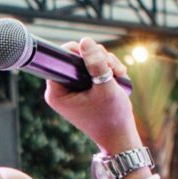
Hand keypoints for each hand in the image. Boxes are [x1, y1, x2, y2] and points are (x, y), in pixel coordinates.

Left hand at [39, 38, 139, 154]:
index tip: (95, 55)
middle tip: (114, 68)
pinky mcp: (84, 89)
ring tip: (119, 74)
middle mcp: (62, 90)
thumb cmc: (111, 118)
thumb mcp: (106, 87)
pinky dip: (106, 70)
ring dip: (106, 63)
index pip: (60, 59)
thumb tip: (85, 41)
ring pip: (87, 62)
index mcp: (57, 92)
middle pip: (75, 58)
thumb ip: (96, 64)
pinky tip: (118, 76)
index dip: (77, 51)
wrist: (120, 137)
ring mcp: (73, 89)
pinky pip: (93, 70)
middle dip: (98, 58)